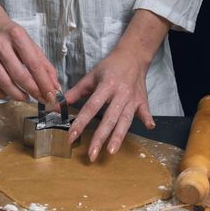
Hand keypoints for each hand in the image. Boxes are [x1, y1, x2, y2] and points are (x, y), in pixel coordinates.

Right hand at [0, 15, 59, 102]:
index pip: (34, 64)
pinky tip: (9, 93)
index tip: (51, 95)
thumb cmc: (11, 35)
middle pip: (19, 75)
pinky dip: (1, 93)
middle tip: (41, 99)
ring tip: (25, 97)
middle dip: (33, 91)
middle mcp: (0, 45)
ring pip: (3, 82)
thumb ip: (44, 64)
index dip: (44, 83)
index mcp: (17, 36)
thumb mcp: (30, 43)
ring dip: (17, 95)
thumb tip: (54, 86)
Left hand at [64, 9, 170, 160]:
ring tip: (111, 151)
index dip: (80, 123)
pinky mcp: (142, 101)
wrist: (133, 56)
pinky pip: (145, 111)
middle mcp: (120, 94)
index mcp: (106, 86)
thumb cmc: (110, 66)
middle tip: (92, 154)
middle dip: (100, 138)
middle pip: (109, 119)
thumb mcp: (92, 75)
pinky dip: (147, 119)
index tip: (71, 137)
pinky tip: (150, 128)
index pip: (91, 107)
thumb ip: (76, 91)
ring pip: (125, 120)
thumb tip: (59, 103)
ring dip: (119, 136)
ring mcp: (133, 99)